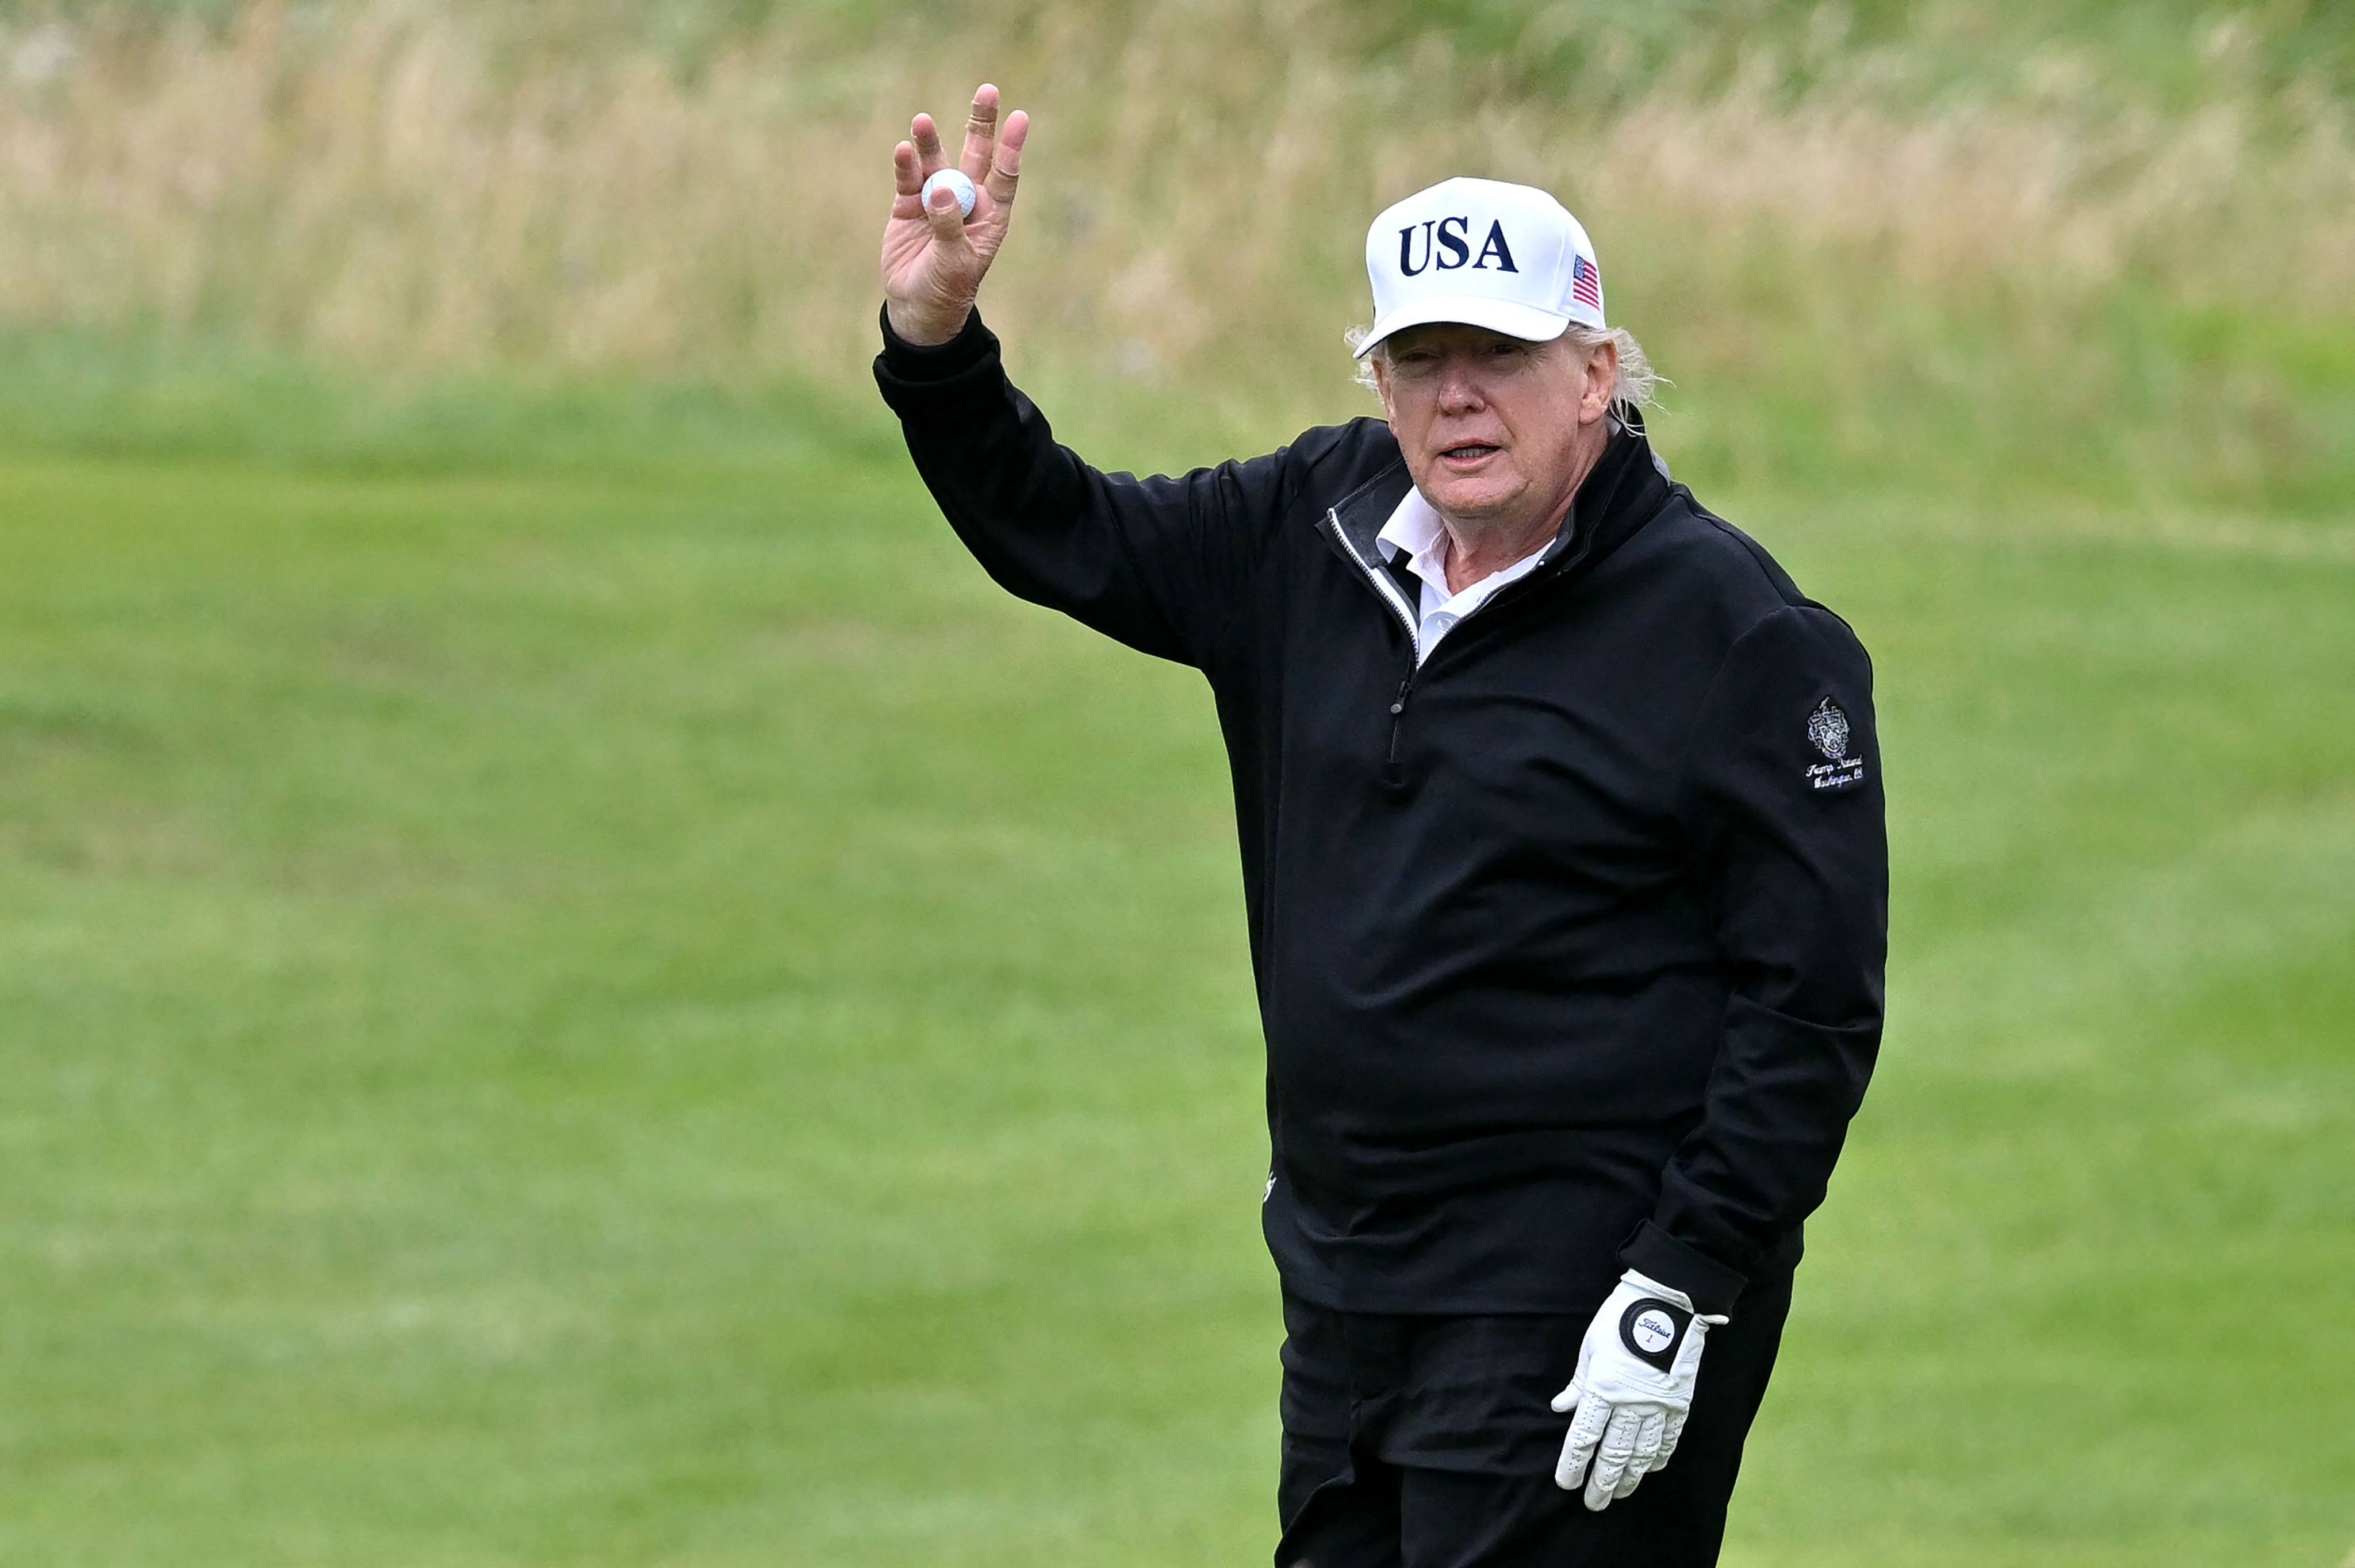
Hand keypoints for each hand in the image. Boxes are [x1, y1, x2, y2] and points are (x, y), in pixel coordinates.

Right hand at [879, 83, 1028, 345]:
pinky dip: (906, 165)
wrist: (916, 308)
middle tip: (988, 91)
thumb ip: (949, 226)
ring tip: (923, 121)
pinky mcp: (908, 206)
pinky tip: (904, 150)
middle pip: (976, 154)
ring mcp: (936, 200)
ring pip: (938, 161)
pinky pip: (908, 179)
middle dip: (981, 124)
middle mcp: (966, 200)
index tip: (1020, 117)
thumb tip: (942, 187)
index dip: (1012, 146)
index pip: (1005, 175)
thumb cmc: (947, 290)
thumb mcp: (954, 263)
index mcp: (990, 216)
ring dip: (931, 142)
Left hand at [1551, 1270, 1727, 1509]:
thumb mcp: (1590, 1347)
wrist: (1667, 1302)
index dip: (1573, 1463)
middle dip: (1601, 1482)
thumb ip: (1578, 1383)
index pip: (1584, 1436)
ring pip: (1641, 1453)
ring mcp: (1658, 1405)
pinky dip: (1657, 1458)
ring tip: (1618, 1492)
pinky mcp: (1679, 1403)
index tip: (1566, 1482)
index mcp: (1603, 1387)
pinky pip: (1668, 1440)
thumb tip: (1561, 1409)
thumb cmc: (1620, 1319)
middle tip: (1593, 1502)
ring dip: (1628, 1477)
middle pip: (1613, 1453)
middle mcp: (1631, 1402)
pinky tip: (1647, 1469)